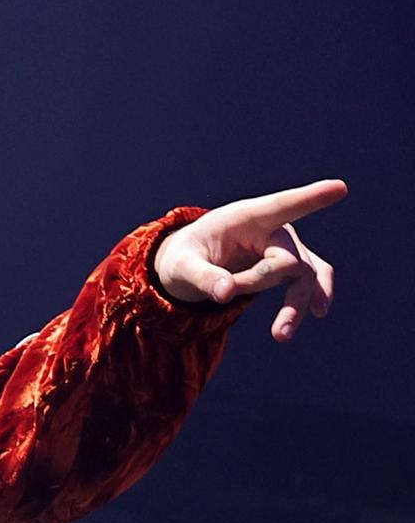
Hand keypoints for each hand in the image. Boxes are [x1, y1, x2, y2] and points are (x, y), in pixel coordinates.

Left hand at [152, 179, 347, 341]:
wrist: (191, 264)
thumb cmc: (186, 256)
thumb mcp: (182, 266)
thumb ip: (202, 277)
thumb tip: (226, 294)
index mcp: (245, 217)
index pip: (282, 205)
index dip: (310, 198)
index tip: (340, 188)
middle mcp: (273, 229)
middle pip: (287, 259)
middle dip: (256, 282)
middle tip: (224, 294)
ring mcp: (285, 247)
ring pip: (306, 275)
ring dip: (295, 305)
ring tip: (280, 335)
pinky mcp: (290, 267)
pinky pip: (311, 280)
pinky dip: (314, 296)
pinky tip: (317, 311)